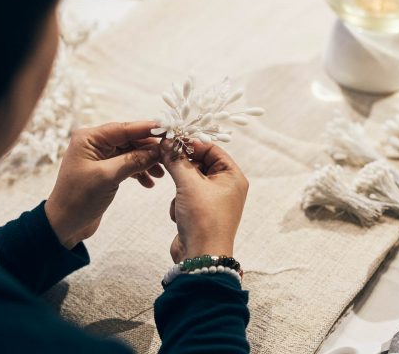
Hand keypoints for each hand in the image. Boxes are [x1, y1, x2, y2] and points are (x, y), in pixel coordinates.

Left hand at [45, 121, 162, 248]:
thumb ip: (134, 160)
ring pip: (130, 152)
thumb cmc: (78, 199)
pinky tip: (149, 183)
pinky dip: (138, 172)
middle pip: (129, 139)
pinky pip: (127, 164)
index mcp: (89, 138)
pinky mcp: (104, 170)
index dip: (147, 128)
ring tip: (160, 174)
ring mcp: (99, 156)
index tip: (169, 129)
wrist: (64, 225)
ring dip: (146, 162)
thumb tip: (158, 150)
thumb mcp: (108, 177)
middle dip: (149, 149)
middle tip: (169, 156)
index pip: (124, 128)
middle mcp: (93, 143)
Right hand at [160, 139, 248, 262]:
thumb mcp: (188, 184)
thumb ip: (176, 160)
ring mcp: (213, 200)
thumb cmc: (203, 218)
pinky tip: (181, 215)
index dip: (192, 144)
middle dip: (183, 168)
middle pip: (199, 163)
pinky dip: (179, 202)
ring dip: (180, 188)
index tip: (171, 140)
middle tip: (166, 160)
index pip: (212, 149)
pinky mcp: (200, 212)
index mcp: (232, 176)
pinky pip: (185, 195)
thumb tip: (166, 142)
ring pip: (189, 179)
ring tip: (181, 202)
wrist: (200, 257)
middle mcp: (226, 186)